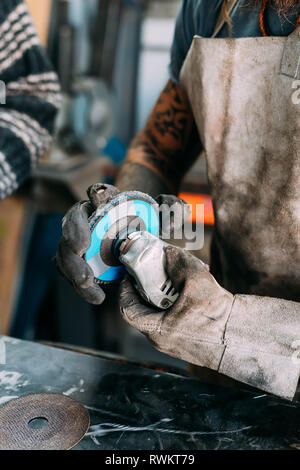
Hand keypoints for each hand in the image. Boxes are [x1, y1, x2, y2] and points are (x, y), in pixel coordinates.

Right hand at [55, 185, 188, 304]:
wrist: (139, 231)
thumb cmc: (150, 218)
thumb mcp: (166, 212)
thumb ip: (172, 209)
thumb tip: (172, 216)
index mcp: (106, 200)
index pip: (98, 192)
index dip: (97, 195)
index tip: (101, 202)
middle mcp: (87, 218)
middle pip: (72, 223)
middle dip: (74, 238)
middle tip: (82, 252)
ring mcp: (79, 239)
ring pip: (65, 251)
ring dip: (73, 269)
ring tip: (89, 286)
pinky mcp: (79, 259)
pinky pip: (69, 270)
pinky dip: (78, 283)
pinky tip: (95, 296)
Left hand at [119, 245, 233, 369]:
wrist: (240, 339)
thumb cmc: (219, 318)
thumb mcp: (198, 281)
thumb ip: (180, 263)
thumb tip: (168, 252)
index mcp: (156, 329)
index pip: (127, 309)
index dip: (125, 289)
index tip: (129, 274)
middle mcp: (160, 340)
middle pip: (143, 309)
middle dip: (147, 288)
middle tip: (154, 272)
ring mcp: (171, 343)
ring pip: (158, 314)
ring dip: (163, 295)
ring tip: (178, 279)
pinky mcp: (184, 343)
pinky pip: (171, 320)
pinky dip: (174, 305)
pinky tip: (190, 292)